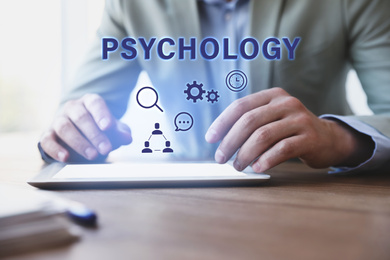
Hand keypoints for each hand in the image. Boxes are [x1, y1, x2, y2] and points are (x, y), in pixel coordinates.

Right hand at [40, 94, 131, 161]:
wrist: (78, 133)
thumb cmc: (98, 129)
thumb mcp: (112, 129)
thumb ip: (120, 132)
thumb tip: (127, 138)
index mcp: (89, 102)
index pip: (95, 103)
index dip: (101, 114)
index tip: (108, 126)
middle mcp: (72, 108)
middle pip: (81, 117)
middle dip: (94, 134)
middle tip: (106, 149)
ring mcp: (58, 120)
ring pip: (64, 127)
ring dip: (79, 142)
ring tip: (92, 155)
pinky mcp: (48, 134)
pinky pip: (47, 140)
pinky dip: (55, 150)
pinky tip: (66, 157)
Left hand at [205, 88, 372, 171]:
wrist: (328, 138)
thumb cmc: (291, 130)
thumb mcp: (272, 117)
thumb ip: (251, 122)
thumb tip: (219, 139)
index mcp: (273, 95)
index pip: (241, 106)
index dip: (222, 123)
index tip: (210, 139)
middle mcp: (286, 103)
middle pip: (249, 121)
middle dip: (230, 141)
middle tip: (221, 158)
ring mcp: (300, 119)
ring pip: (263, 135)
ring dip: (245, 153)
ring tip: (237, 166)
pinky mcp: (310, 138)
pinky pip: (282, 149)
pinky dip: (266, 160)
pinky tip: (257, 168)